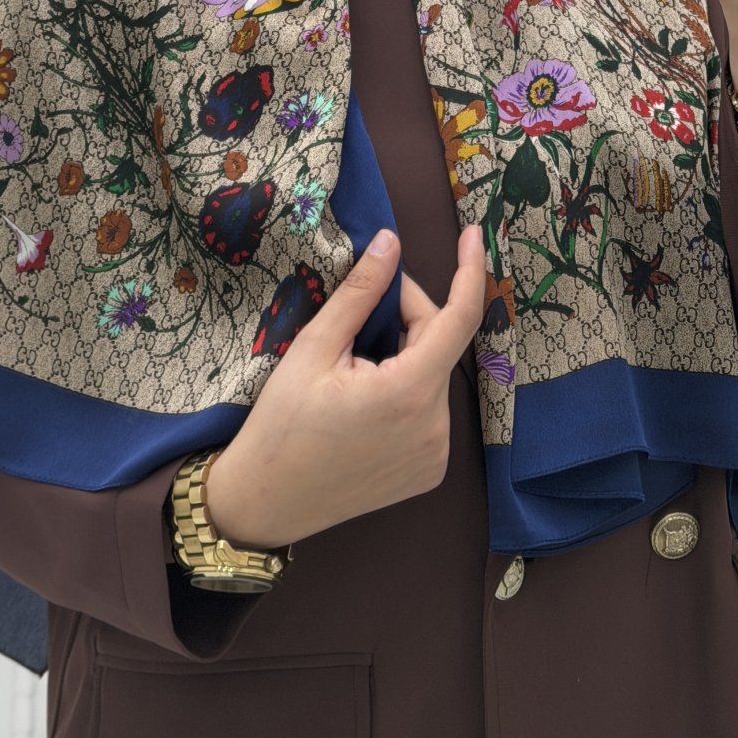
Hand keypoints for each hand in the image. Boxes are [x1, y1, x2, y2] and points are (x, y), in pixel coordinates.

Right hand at [204, 225, 484, 548]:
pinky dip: (405, 392)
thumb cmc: (280, 424)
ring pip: (431, 377)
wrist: (264, 502)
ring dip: (404, 356)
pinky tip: (363, 401)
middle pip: (437, 345)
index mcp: (409, 392)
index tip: (473, 235)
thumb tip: (389, 243)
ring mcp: (436, 454)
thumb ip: (358, 293)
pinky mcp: (429, 472)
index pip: (460, 317)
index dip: (470, 271)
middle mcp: (435, 426)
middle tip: (358, 309)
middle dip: (405, 316)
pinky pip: (428, 412)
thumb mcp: (313, 348)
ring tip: (351, 366)